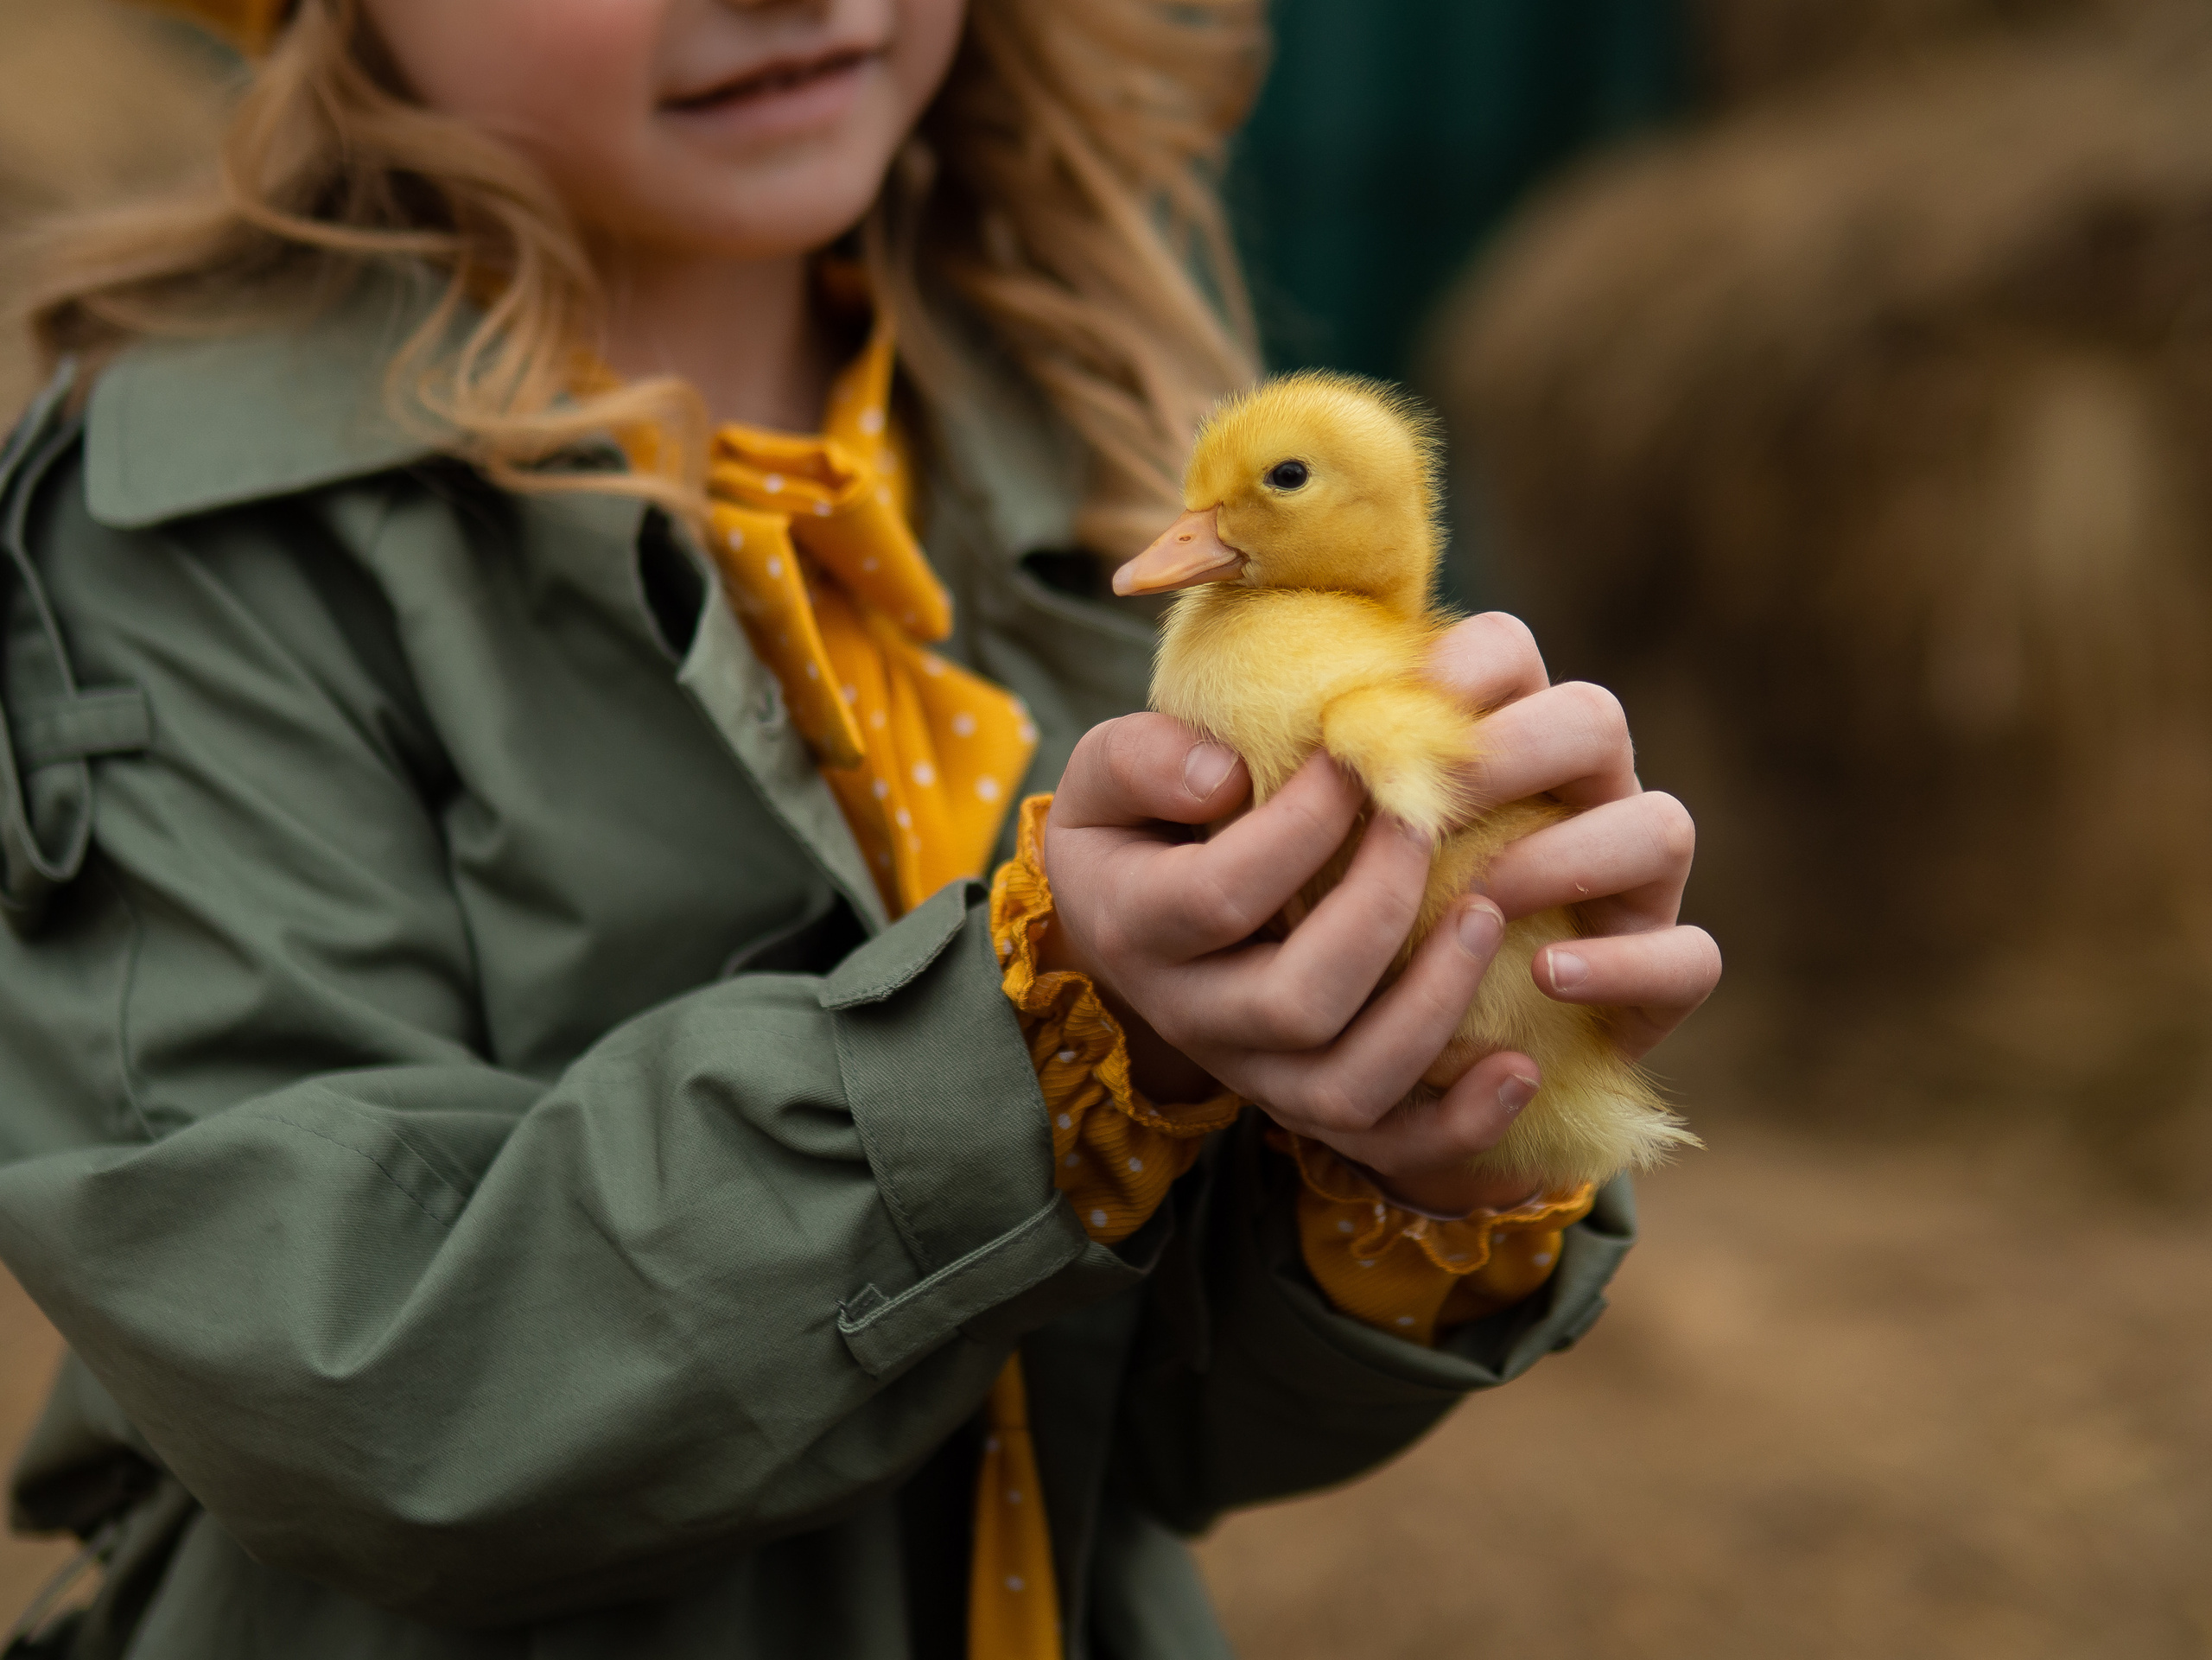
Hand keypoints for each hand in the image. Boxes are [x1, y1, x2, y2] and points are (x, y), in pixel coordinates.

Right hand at [1042, 613, 1719, 1213]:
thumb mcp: (1112, 772)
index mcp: (1134, 931)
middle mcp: (1191, 1021)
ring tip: (1486, 913)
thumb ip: (1144, 759)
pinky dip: (1461, 1123)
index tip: (1355, 755)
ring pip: (1347, 1089)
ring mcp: (1254, 1076)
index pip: (1219, 897)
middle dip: (1380, 910)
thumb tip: (1226, 777)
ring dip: (1431, 1008)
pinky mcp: (1309, 1106)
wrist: (1132, 910)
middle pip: (1294, 1004)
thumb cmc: (1143, 818)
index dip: (1300, 826)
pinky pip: (1388, 1148)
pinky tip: (1519, 1068)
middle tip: (1426, 824)